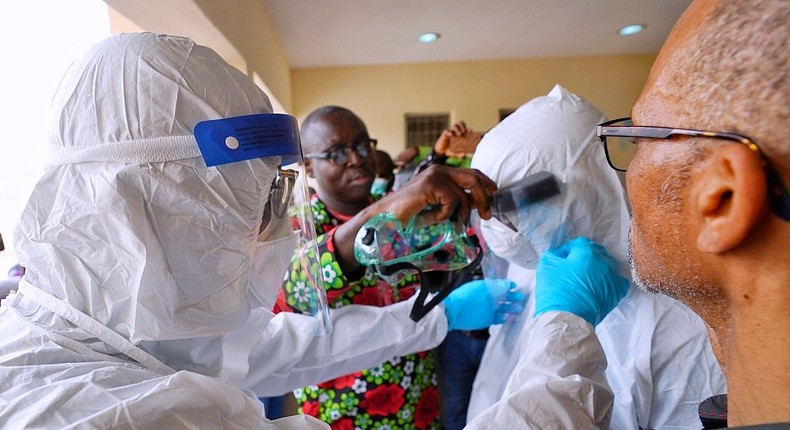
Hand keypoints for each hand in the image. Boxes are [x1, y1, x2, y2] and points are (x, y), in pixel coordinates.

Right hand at [372, 164, 496, 225]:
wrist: (386, 216)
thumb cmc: (410, 213)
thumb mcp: (439, 206)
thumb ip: (457, 201)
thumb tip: (479, 204)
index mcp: (442, 171)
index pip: (472, 172)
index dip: (486, 182)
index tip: (494, 194)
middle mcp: (439, 169)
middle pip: (474, 178)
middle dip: (484, 198)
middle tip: (487, 216)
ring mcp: (434, 175)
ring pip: (463, 195)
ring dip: (459, 214)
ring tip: (449, 223)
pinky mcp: (430, 184)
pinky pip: (451, 202)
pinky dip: (444, 215)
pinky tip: (430, 217)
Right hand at [434, 122, 470, 155]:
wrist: (441, 152)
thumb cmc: (450, 150)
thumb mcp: (456, 154)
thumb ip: (460, 154)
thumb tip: (464, 154)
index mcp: (460, 135)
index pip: (465, 129)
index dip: (468, 129)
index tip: (471, 131)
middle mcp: (455, 132)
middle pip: (460, 124)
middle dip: (462, 126)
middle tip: (464, 132)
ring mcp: (450, 132)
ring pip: (454, 126)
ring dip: (457, 129)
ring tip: (459, 134)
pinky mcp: (444, 134)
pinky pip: (446, 131)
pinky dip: (449, 132)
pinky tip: (451, 134)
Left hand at [443, 279, 524, 329]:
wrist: (455, 311)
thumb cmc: (466, 296)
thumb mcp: (482, 287)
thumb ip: (496, 286)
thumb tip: (508, 284)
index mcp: (488, 289)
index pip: (501, 287)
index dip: (509, 287)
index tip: (515, 287)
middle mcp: (489, 299)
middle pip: (505, 298)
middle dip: (513, 298)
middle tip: (520, 297)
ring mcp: (489, 309)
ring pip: (504, 309)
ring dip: (511, 309)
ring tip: (518, 309)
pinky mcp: (487, 320)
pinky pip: (499, 319)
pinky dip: (505, 318)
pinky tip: (509, 316)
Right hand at [534, 237, 628, 325]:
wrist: (566, 318)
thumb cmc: (555, 291)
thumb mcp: (546, 265)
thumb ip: (555, 253)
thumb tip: (562, 254)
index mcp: (586, 253)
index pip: (579, 243)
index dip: (568, 249)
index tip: (562, 258)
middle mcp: (603, 262)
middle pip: (596, 252)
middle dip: (584, 257)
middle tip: (573, 267)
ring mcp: (612, 277)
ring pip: (608, 265)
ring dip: (598, 267)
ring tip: (587, 277)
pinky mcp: (617, 292)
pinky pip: (619, 280)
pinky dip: (611, 280)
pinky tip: (602, 284)